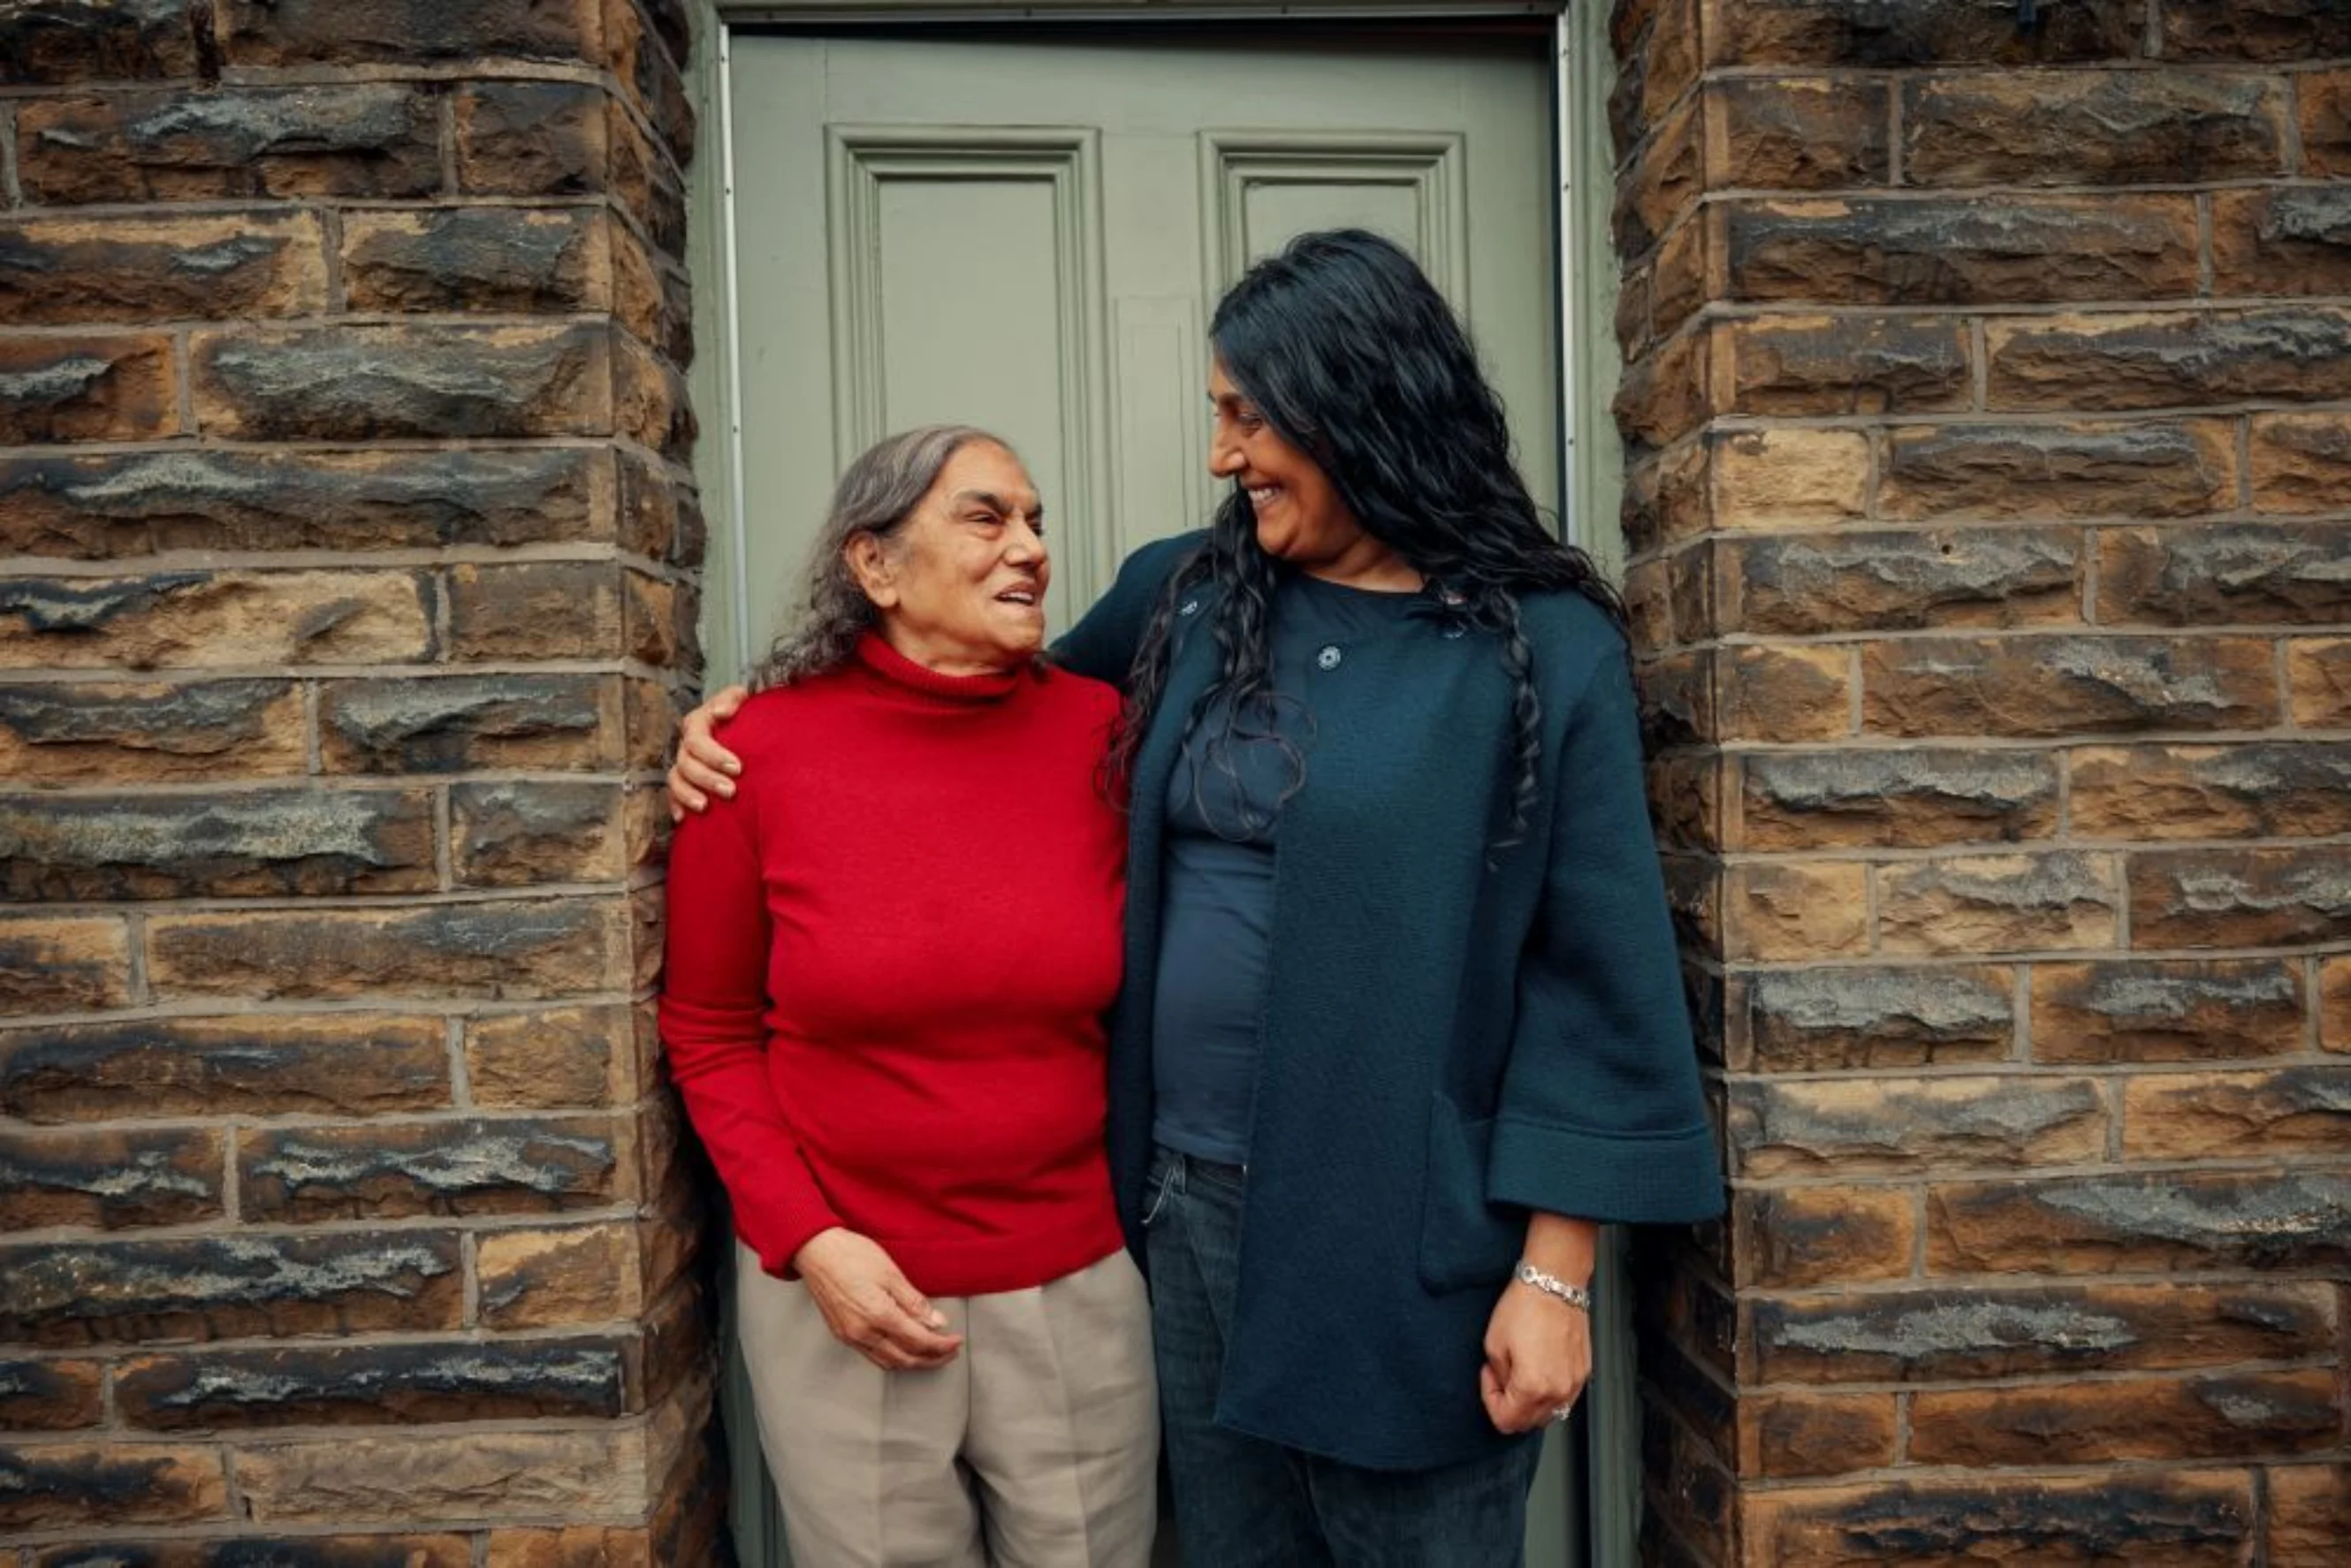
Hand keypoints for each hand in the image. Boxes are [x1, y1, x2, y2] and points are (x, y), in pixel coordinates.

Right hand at [667, 684, 748, 820]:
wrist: (743, 724)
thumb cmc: (743, 710)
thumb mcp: (741, 697)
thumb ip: (733, 699)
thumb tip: (721, 712)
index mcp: (697, 723)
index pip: (698, 740)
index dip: (714, 755)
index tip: (738, 768)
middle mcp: (686, 744)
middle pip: (687, 763)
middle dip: (707, 778)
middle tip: (731, 791)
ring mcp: (683, 762)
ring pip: (676, 779)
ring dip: (688, 794)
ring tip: (705, 807)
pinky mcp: (684, 780)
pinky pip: (673, 794)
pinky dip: (676, 805)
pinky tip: (683, 819)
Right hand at [791, 1228, 963, 1370]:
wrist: (815, 1252)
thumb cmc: (851, 1255)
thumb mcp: (890, 1273)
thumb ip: (914, 1302)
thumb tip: (937, 1323)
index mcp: (878, 1316)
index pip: (919, 1341)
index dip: (942, 1345)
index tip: (956, 1341)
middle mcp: (863, 1333)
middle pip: (906, 1358)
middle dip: (932, 1359)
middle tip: (950, 1351)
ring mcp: (850, 1337)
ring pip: (889, 1362)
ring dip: (913, 1362)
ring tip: (931, 1354)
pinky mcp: (842, 1334)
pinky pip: (872, 1356)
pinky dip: (893, 1358)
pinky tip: (902, 1350)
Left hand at [1479, 1274, 1592, 1434]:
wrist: (1554, 1283)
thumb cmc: (1525, 1306)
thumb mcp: (1493, 1344)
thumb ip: (1498, 1378)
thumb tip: (1503, 1388)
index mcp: (1532, 1387)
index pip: (1506, 1421)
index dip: (1490, 1401)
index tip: (1489, 1378)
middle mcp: (1558, 1391)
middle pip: (1528, 1422)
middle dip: (1509, 1404)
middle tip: (1501, 1376)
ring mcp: (1574, 1383)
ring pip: (1548, 1413)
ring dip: (1530, 1402)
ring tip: (1521, 1371)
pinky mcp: (1584, 1372)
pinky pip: (1564, 1397)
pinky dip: (1549, 1392)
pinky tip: (1539, 1368)